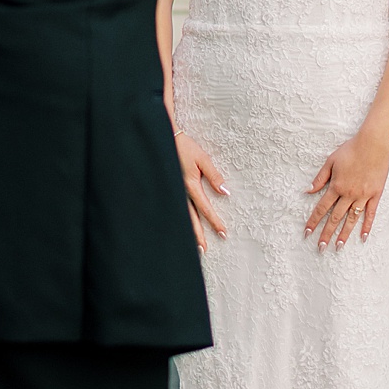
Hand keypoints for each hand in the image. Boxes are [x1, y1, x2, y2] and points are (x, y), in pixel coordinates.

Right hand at [175, 130, 227, 251]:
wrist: (162, 138)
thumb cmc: (184, 146)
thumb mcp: (202, 158)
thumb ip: (214, 175)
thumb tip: (225, 192)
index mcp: (189, 184)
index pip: (205, 208)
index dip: (214, 221)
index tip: (223, 233)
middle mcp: (180, 192)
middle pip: (190, 219)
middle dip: (198, 235)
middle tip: (204, 250)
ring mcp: (172, 192)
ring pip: (181, 217)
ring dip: (187, 232)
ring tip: (194, 246)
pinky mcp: (169, 190)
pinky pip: (175, 209)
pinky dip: (179, 221)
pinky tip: (181, 229)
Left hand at [306, 131, 388, 251]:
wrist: (373, 144)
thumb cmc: (351, 150)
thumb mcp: (331, 161)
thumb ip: (320, 178)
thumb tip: (307, 190)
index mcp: (336, 186)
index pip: (321, 208)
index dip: (313, 221)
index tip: (307, 233)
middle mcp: (349, 194)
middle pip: (335, 218)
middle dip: (326, 233)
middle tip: (321, 248)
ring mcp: (363, 196)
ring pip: (352, 219)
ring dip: (344, 234)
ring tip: (338, 246)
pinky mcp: (375, 195)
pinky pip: (370, 214)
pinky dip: (367, 226)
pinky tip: (363, 237)